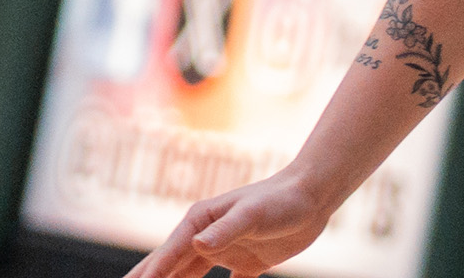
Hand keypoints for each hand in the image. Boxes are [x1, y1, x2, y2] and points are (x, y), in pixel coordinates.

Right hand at [125, 171, 334, 277]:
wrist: (314, 195)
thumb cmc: (281, 199)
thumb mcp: (253, 214)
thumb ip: (226, 230)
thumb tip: (197, 245)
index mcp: (199, 222)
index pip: (167, 255)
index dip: (149, 275)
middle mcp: (206, 235)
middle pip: (169, 265)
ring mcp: (226, 249)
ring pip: (188, 275)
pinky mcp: (247, 261)